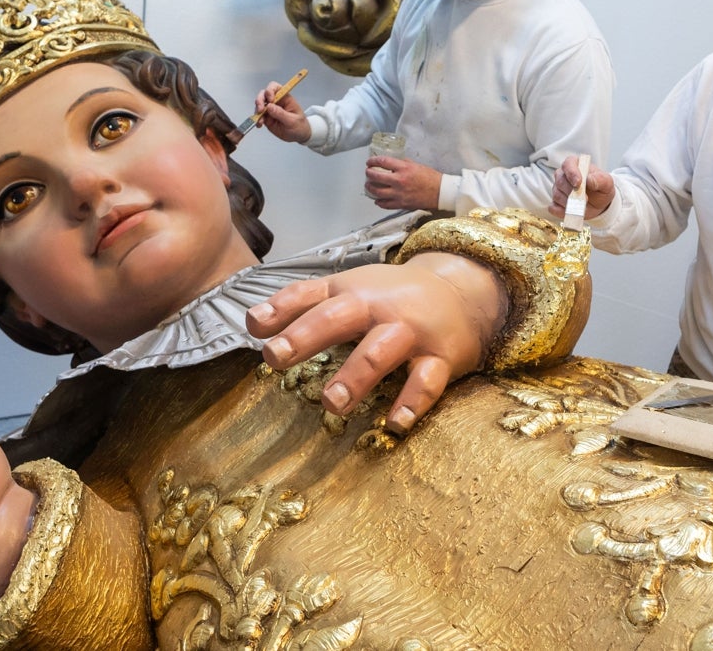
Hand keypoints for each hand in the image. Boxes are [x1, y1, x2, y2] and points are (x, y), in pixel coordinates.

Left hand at [246, 253, 505, 433]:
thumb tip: (251, 323)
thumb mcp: (346, 290)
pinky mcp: (440, 357)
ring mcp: (410, 332)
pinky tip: (395, 423)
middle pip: (340, 317)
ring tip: (331, 403)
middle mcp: (378, 308)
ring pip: (381, 351)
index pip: (311, 296)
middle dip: (308, 335)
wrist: (460, 291)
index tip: (254, 327)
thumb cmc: (389, 297)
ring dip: (355, 376)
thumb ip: (300, 304)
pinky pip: (427, 381)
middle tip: (276, 357)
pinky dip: (412, 402)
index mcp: (350, 291)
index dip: (281, 309)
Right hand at [254, 80, 310, 142]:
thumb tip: (270, 106)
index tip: (270, 100)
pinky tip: (259, 124)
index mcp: (285, 98)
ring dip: (257, 111)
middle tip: (261, 110)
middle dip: (260, 100)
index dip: (270, 90)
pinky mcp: (267, 117)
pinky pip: (258, 116)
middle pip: (264, 94)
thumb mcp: (293, 121)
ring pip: (259, 105)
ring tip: (261, 120)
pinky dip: (257, 119)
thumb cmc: (300, 125)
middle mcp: (276, 101)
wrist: (299, 135)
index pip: (275, 87)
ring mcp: (270, 109)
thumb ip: (281, 114)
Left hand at [365, 157, 441, 209]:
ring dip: (370, 188)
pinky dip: (379, 202)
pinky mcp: (401, 204)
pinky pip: (385, 204)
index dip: (373, 161)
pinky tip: (377, 200)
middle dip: (369, 173)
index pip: (383, 162)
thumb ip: (403, 164)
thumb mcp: (416, 165)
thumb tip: (392, 164)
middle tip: (368, 172)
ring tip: (368, 185)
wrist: (440, 192)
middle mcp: (399, 181)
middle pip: (376, 177)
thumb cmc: (430, 177)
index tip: (369, 162)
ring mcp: (399, 194)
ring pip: (377, 192)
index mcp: (404, 168)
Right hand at [549, 155, 614, 219]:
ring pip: (557, 195)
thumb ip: (600, 179)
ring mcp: (558, 189)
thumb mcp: (607, 183)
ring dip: (570, 203)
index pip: (568, 164)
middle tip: (585, 199)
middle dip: (572, 191)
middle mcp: (564, 175)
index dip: (572, 173)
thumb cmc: (601, 188)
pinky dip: (562, 211)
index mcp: (576, 165)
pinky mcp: (556, 203)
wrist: (599, 203)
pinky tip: (573, 211)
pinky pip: (554, 208)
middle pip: (560, 181)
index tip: (578, 183)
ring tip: (582, 206)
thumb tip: (589, 179)